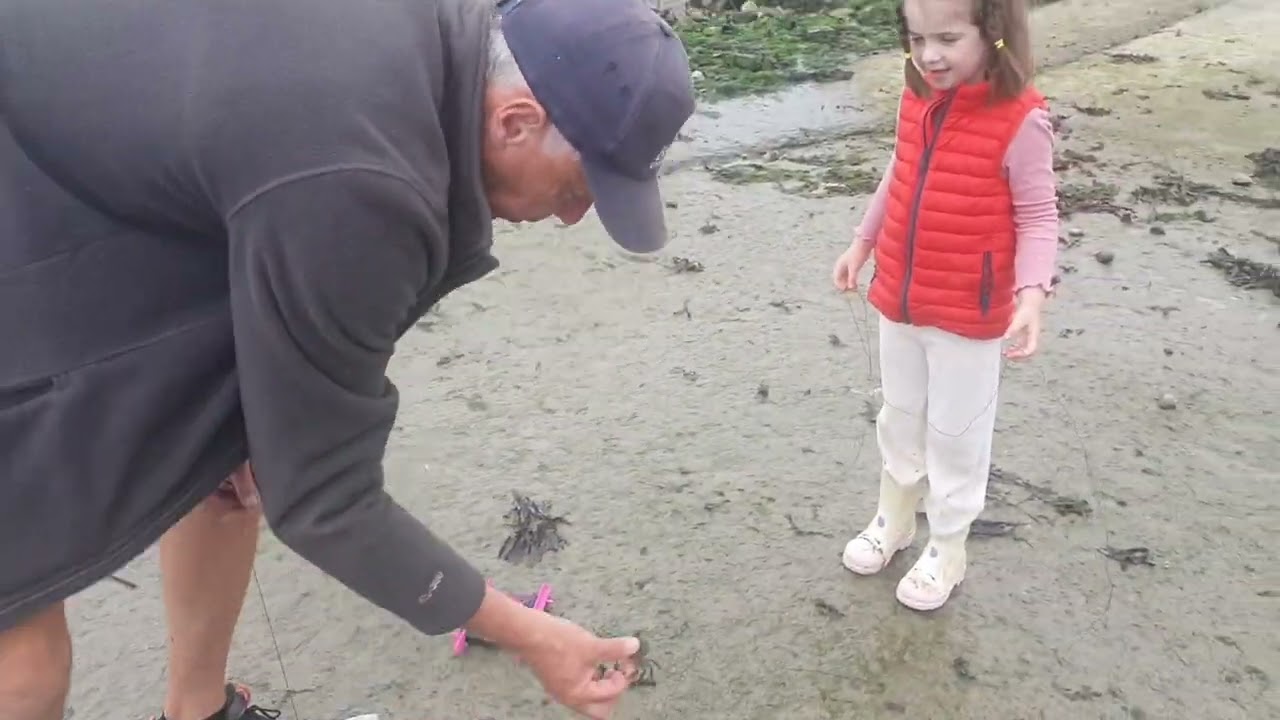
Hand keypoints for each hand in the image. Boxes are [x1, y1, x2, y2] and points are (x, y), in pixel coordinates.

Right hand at [519, 614, 640, 718]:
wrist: (527, 633)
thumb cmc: (557, 642)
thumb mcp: (591, 645)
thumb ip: (615, 648)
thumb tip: (634, 646)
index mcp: (578, 695)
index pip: (610, 695)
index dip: (623, 678)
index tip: (628, 661)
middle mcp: (569, 697)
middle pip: (599, 708)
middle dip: (613, 691)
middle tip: (620, 671)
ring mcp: (561, 689)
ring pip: (589, 698)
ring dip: (602, 685)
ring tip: (608, 665)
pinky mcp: (556, 679)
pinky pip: (578, 687)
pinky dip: (590, 679)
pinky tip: (592, 661)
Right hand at [832, 239, 872, 291]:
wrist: (864, 243)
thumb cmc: (858, 255)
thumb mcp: (855, 268)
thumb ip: (852, 278)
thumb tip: (851, 288)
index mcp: (839, 266)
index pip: (836, 279)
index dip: (840, 286)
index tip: (847, 291)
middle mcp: (841, 264)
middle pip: (839, 278)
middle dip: (844, 284)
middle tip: (850, 291)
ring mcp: (846, 262)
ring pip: (844, 275)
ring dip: (847, 281)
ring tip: (854, 287)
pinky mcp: (852, 261)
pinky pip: (848, 272)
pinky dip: (851, 277)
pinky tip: (856, 280)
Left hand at [1003, 287, 1045, 359]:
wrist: (1030, 300)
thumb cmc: (1027, 309)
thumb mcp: (1019, 319)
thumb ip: (1012, 328)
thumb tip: (1005, 338)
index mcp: (1033, 334)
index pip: (1030, 349)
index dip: (1021, 354)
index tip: (1010, 354)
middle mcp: (1032, 336)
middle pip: (1027, 351)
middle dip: (1017, 355)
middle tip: (1006, 355)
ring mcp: (1028, 335)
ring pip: (1023, 348)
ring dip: (1015, 351)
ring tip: (1005, 352)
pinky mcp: (1024, 332)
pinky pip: (1020, 343)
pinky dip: (1013, 346)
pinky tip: (1006, 345)